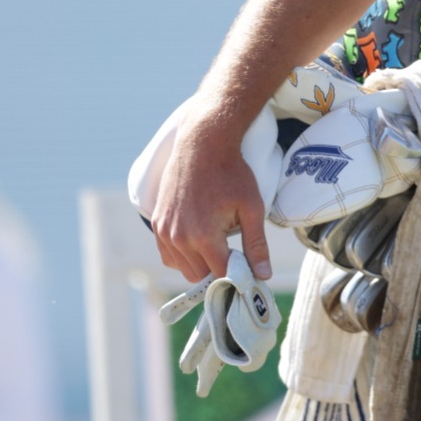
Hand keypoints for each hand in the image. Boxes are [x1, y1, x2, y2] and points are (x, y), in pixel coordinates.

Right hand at [149, 104, 272, 284]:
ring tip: (218, 242)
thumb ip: (256, 244)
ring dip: (201, 263)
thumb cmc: (232, 173)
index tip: (248, 267)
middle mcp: (179, 238)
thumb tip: (263, 275)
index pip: (221, 276)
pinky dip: (183, 256)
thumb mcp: (252, 207)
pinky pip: (168, 256)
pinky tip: (199, 241)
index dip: (237, 274)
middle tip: (234, 252)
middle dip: (219, 270)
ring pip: (183, 268)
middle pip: (201, 276)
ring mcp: (164, 232)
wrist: (203, 145)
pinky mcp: (157, 224)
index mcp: (204, 236)